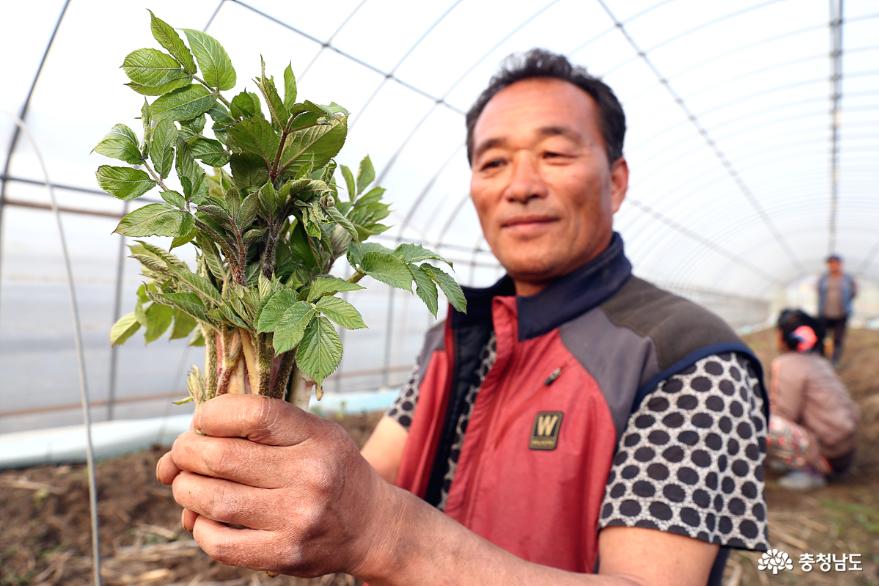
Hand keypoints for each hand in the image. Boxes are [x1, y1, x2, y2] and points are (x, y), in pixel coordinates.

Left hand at [155, 395, 401, 577]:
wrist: (371, 526)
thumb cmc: (330, 470)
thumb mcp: (314, 433)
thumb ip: (259, 430)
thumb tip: (176, 452)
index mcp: (317, 438)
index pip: (254, 414)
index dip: (213, 414)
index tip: (203, 420)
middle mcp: (310, 476)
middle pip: (221, 457)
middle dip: (186, 452)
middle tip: (183, 454)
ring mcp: (298, 518)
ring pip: (213, 501)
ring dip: (185, 489)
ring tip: (187, 484)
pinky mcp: (285, 554)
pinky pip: (219, 543)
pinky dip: (199, 526)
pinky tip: (204, 517)